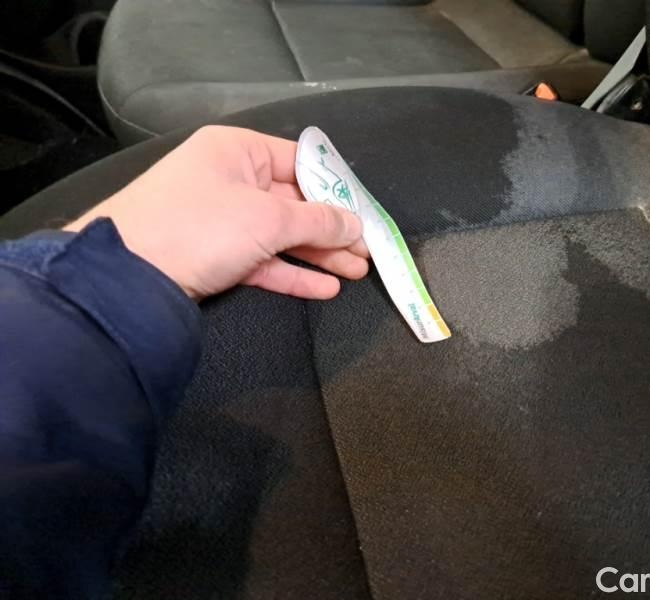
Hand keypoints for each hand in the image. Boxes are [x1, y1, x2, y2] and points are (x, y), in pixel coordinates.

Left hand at [64, 126, 368, 299]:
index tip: (365, 214)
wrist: (127, 276)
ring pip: (281, 235)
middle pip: (294, 202)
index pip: (300, 163)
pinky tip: (325, 288)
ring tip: (357, 272)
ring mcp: (220, 220)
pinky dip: (292, 273)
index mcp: (237, 151)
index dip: (336, 189)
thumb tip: (356, 225)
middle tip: (368, 252)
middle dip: (333, 229)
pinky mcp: (214, 257)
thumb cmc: (200, 226)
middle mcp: (229, 179)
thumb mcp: (268, 219)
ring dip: (319, 255)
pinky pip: (263, 261)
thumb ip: (318, 222)